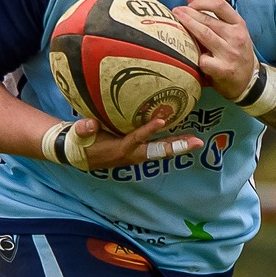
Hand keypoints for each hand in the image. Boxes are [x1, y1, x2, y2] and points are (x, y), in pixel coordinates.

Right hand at [71, 116, 203, 171]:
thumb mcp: (78, 136)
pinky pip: (157, 147)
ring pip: (161, 150)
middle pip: (159, 150)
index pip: (137, 138)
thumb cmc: (80, 143)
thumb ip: (83, 129)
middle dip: (178, 146)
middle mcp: (132, 154)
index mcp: (120, 149)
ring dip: (178, 145)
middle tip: (197, 142)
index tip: (162, 120)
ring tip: (196, 140)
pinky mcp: (138, 151)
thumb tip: (89, 124)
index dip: (148, 130)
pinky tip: (182, 136)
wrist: (79, 156)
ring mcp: (137, 154)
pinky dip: (170, 142)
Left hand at [172, 0, 258, 99]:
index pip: (221, 5)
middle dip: (188, 13)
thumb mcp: (230, 31)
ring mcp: (230, 53)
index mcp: (239, 25)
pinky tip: (190, 56)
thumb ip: (212, 14)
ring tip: (175, 21)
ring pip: (204, 35)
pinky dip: (195, 56)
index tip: (190, 5)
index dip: (202, 2)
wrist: (248, 81)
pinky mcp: (223, 69)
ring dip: (187, 26)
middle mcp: (236, 37)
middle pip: (208, 20)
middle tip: (175, 11)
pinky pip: (203, 59)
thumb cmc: (236, 54)